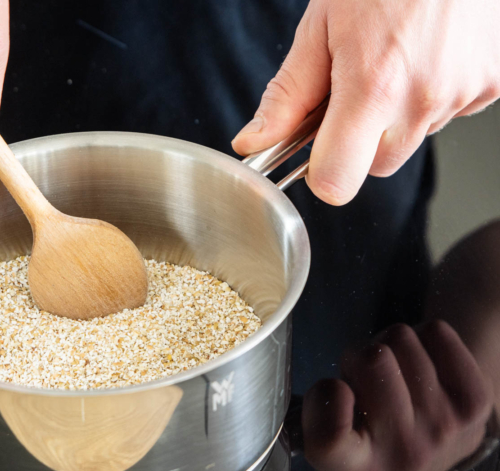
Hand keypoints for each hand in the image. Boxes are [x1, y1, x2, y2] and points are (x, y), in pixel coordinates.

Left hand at [232, 0, 499, 204]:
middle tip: (356, 86)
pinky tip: (427, 53)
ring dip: (397, 115)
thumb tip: (256, 142)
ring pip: (412, 139)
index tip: (316, 151)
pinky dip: (433, 94)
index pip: (337, 182)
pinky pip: (451, 112)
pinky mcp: (493, 84)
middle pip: (376, 166)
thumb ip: (288, 95)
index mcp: (372, 87)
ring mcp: (464, 92)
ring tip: (395, 56)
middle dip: (358, 141)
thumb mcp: (320, 27)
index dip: (321, 173)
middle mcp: (423, 98)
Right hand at [302, 321, 493, 470]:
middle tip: (367, 381)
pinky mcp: (476, 400)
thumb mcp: (330, 435)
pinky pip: (435, 333)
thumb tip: (334, 390)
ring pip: (399, 339)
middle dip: (359, 356)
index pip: (329, 438)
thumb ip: (320, 413)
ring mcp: (446, 426)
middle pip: (371, 359)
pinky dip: (424, 339)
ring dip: (390, 348)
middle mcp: (406, 454)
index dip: (326, 398)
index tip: (337, 391)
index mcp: (358, 469)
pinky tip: (423, 366)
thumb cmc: (370, 430)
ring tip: (395, 375)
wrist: (436, 446)